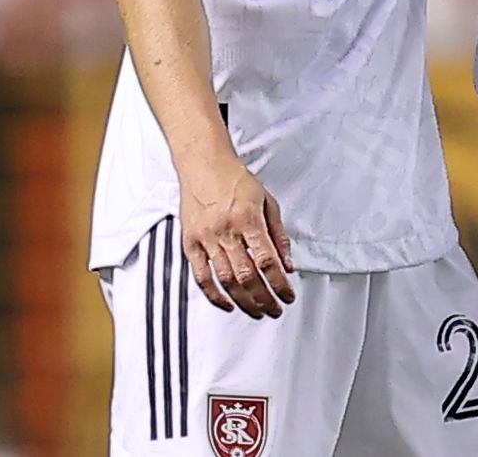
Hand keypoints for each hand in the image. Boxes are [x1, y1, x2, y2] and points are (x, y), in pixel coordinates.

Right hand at [178, 155, 296, 317]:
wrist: (203, 165)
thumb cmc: (236, 180)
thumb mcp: (267, 201)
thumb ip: (278, 234)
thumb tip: (287, 264)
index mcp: (248, 219)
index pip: (267, 260)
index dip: (279, 283)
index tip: (288, 296)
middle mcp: (226, 231)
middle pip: (247, 276)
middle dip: (264, 298)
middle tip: (276, 310)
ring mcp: (206, 239)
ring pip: (225, 280)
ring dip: (244, 301)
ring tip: (258, 312)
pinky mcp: (190, 243)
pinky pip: (201, 276)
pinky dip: (214, 295)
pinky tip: (228, 304)